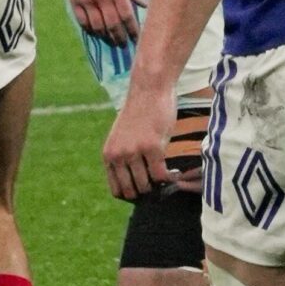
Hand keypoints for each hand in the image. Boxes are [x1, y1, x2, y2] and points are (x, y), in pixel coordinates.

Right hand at [63, 0, 143, 44]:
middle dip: (120, 38)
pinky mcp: (75, 1)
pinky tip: (97, 34)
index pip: (127, 15)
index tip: (137, 39)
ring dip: (105, 37)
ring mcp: (87, 0)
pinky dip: (90, 30)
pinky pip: (83, 21)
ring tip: (111, 42)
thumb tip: (146, 5)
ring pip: (97, 26)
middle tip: (124, 45)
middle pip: (112, 24)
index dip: (133, 30)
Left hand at [104, 82, 177, 200]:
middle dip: (146, 194)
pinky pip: (160, 175)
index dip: (131, 196)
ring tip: (167, 179)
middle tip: (159, 188)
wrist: (149, 89)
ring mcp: (134, 152)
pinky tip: (175, 174)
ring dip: (159, 187)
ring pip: (146, 185)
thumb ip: (124, 157)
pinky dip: (169, 179)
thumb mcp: (123, 137)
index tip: (144, 193)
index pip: (116, 190)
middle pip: (131, 191)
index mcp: (109, 155)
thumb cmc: (140, 112)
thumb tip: (136, 183)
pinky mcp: (153, 147)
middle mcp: (118, 155)